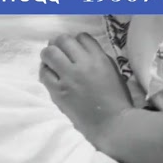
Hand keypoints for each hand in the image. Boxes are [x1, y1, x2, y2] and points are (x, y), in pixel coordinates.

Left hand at [38, 32, 133, 149]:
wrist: (113, 125)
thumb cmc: (118, 101)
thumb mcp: (114, 72)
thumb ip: (99, 59)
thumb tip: (82, 52)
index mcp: (99, 58)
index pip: (82, 37)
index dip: (77, 41)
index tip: (75, 49)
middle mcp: (83, 64)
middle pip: (63, 40)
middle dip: (60, 43)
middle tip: (59, 50)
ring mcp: (69, 77)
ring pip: (49, 53)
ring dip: (49, 54)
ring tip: (50, 60)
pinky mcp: (58, 92)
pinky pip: (44, 73)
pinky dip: (45, 70)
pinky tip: (49, 74)